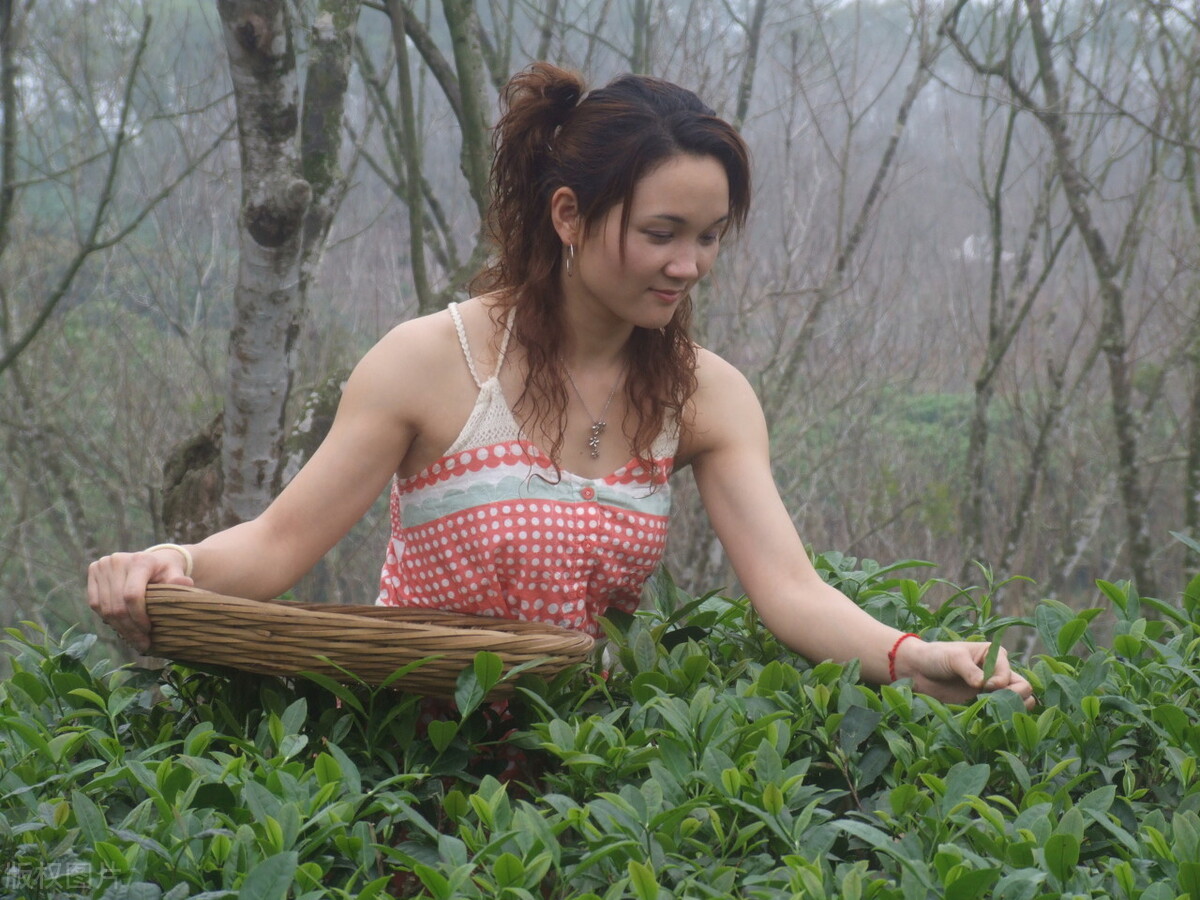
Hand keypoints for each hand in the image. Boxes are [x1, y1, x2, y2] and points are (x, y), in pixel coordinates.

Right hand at [87, 548, 193, 651]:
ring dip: (119, 627)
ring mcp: (103, 565)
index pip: (132, 596)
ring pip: (105, 607)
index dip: (138, 617)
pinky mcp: (93, 571)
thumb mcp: (176, 574)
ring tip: (133, 640)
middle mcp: (117, 560)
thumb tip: (185, 583)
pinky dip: (108, 619)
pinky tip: (121, 628)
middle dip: (130, 628)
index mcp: (140, 560)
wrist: (151, 559)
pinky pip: (95, 603)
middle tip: (141, 644)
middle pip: (117, 605)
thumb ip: (178, 580)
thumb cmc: (166, 570)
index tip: (149, 631)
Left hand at [895, 638, 1035, 708]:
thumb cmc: (936, 656)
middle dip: (1014, 696)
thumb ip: (969, 670)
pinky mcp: (983, 702)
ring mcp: (992, 689)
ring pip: (1019, 701)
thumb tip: (983, 684)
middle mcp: (997, 671)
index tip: (986, 686)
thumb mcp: (953, 657)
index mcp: (994, 655)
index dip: (1001, 682)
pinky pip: (1001, 711)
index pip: (1010, 672)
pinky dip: (1001, 716)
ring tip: (995, 709)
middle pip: (1023, 687)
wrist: (919, 670)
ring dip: (1012, 707)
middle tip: (994, 700)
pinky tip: (990, 717)